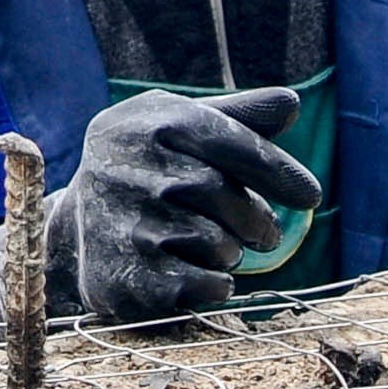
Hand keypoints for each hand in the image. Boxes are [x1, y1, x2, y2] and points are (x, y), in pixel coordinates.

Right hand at [0, 87, 323, 336]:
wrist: (77, 224)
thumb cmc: (150, 166)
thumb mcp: (182, 128)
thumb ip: (237, 118)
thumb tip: (290, 104)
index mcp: (147, 122)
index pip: (228, 140)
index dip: (277, 171)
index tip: (311, 196)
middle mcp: (127, 168)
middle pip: (224, 195)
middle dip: (256, 219)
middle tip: (265, 233)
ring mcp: (122, 223)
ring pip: (218, 243)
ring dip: (231, 250)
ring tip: (214, 245)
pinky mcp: (125, 276)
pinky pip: (204, 284)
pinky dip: (217, 283)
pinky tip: (201, 272)